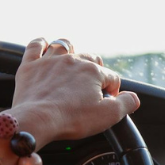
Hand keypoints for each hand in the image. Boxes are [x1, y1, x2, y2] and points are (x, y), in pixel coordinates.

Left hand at [11, 38, 139, 146]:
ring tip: (72, 63)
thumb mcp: (108, 116)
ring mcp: (50, 61)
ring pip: (65, 46)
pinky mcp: (30, 66)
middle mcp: (73, 60)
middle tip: (92, 87)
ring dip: (71, 52)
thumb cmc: (72, 119)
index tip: (107, 102)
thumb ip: (127, 104)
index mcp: (93, 72)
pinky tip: (44, 46)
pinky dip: (41, 44)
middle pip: (90, 58)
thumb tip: (134, 98)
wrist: (37, 120)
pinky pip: (35, 45)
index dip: (112, 91)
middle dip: (95, 70)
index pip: (111, 77)